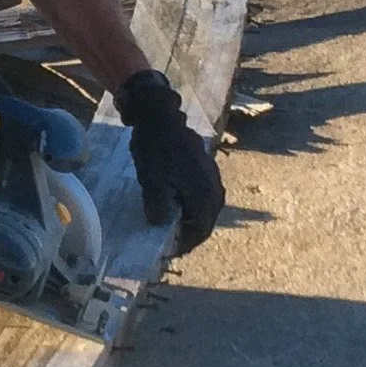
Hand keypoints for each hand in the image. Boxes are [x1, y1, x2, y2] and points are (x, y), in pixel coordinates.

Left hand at [115, 69, 223, 252]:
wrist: (161, 115)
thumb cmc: (156, 149)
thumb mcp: (151, 181)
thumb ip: (158, 208)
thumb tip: (161, 226)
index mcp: (204, 193)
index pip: (202, 230)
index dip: (186, 244)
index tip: (170, 251)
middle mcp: (214, 186)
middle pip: (208, 219)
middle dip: (191, 233)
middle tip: (172, 241)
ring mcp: (212, 174)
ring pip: (208, 206)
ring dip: (193, 218)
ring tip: (174, 224)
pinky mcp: (206, 166)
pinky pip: (206, 193)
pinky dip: (194, 204)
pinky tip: (178, 202)